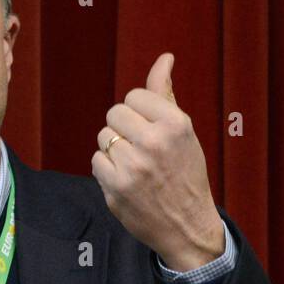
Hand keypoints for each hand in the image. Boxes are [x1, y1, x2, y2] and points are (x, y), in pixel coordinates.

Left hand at [91, 52, 224, 270]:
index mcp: (176, 124)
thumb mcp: (182, 131)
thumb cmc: (185, 172)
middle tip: (141, 148)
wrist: (188, 226)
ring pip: (103, 137)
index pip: (133, 96)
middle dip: (123, 128)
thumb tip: (164, 57)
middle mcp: (155, 142)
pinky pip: (96, 161)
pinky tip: (126, 180)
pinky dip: (107, 170)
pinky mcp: (116, 188)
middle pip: (114, 114)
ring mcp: (133, 166)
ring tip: (136, 165)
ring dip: (114, 149)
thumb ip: (165, 94)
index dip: (138, 113)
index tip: (151, 130)